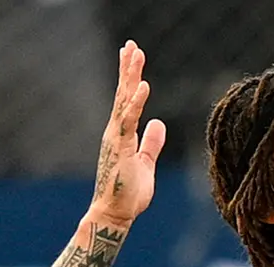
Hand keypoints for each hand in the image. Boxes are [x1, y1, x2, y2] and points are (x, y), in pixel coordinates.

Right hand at [88, 41, 165, 225]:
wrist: (115, 214)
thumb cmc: (128, 193)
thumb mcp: (146, 163)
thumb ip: (151, 143)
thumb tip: (158, 122)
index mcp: (122, 134)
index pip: (127, 100)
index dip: (130, 78)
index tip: (132, 55)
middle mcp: (115, 131)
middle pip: (123, 94)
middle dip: (127, 68)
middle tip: (131, 45)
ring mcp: (115, 138)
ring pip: (123, 100)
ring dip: (129, 76)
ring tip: (134, 53)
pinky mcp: (119, 147)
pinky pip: (128, 120)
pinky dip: (135, 102)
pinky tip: (142, 84)